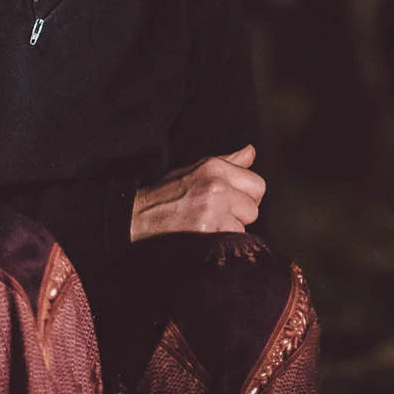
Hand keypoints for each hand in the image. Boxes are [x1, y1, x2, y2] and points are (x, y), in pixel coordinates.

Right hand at [130, 145, 265, 239]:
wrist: (136, 217)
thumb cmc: (166, 194)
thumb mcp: (196, 170)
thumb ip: (228, 162)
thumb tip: (251, 152)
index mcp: (215, 167)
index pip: (258, 184)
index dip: (248, 197)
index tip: (232, 203)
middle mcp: (217, 185)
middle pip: (254, 208)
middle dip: (240, 215)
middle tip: (217, 216)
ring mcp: (213, 208)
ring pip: (244, 226)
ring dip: (230, 229)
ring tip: (207, 225)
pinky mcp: (208, 229)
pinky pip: (232, 239)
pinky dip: (220, 241)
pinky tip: (203, 236)